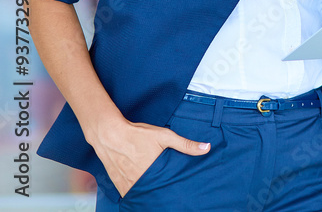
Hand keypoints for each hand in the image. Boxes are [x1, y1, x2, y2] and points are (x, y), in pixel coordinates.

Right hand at [90, 117, 210, 196]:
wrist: (109, 134)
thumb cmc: (137, 134)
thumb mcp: (164, 136)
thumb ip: (185, 144)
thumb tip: (206, 148)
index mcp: (152, 172)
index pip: (167, 187)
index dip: (173, 188)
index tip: (179, 190)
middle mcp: (138, 181)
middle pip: (154, 192)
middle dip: (162, 192)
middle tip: (170, 191)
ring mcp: (127, 184)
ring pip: (142, 194)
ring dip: (149, 192)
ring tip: (158, 191)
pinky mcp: (118, 184)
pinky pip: (130, 193)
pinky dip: (137, 192)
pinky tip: (144, 189)